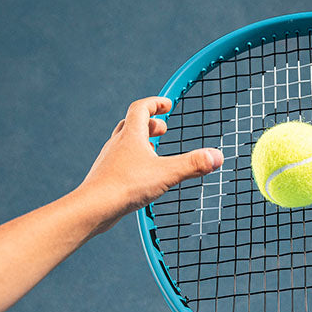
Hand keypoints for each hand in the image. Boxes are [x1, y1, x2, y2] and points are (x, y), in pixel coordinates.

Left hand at [77, 96, 222, 232]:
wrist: (93, 208)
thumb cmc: (126, 186)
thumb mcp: (166, 174)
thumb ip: (192, 164)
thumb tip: (218, 156)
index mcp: (131, 136)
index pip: (141, 108)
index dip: (155, 103)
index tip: (167, 105)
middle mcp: (117, 144)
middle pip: (131, 124)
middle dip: (149, 124)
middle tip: (163, 129)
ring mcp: (109, 161)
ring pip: (124, 144)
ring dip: (140, 143)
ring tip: (153, 151)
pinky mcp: (106, 178)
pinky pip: (120, 163)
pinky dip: (132, 162)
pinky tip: (140, 176)